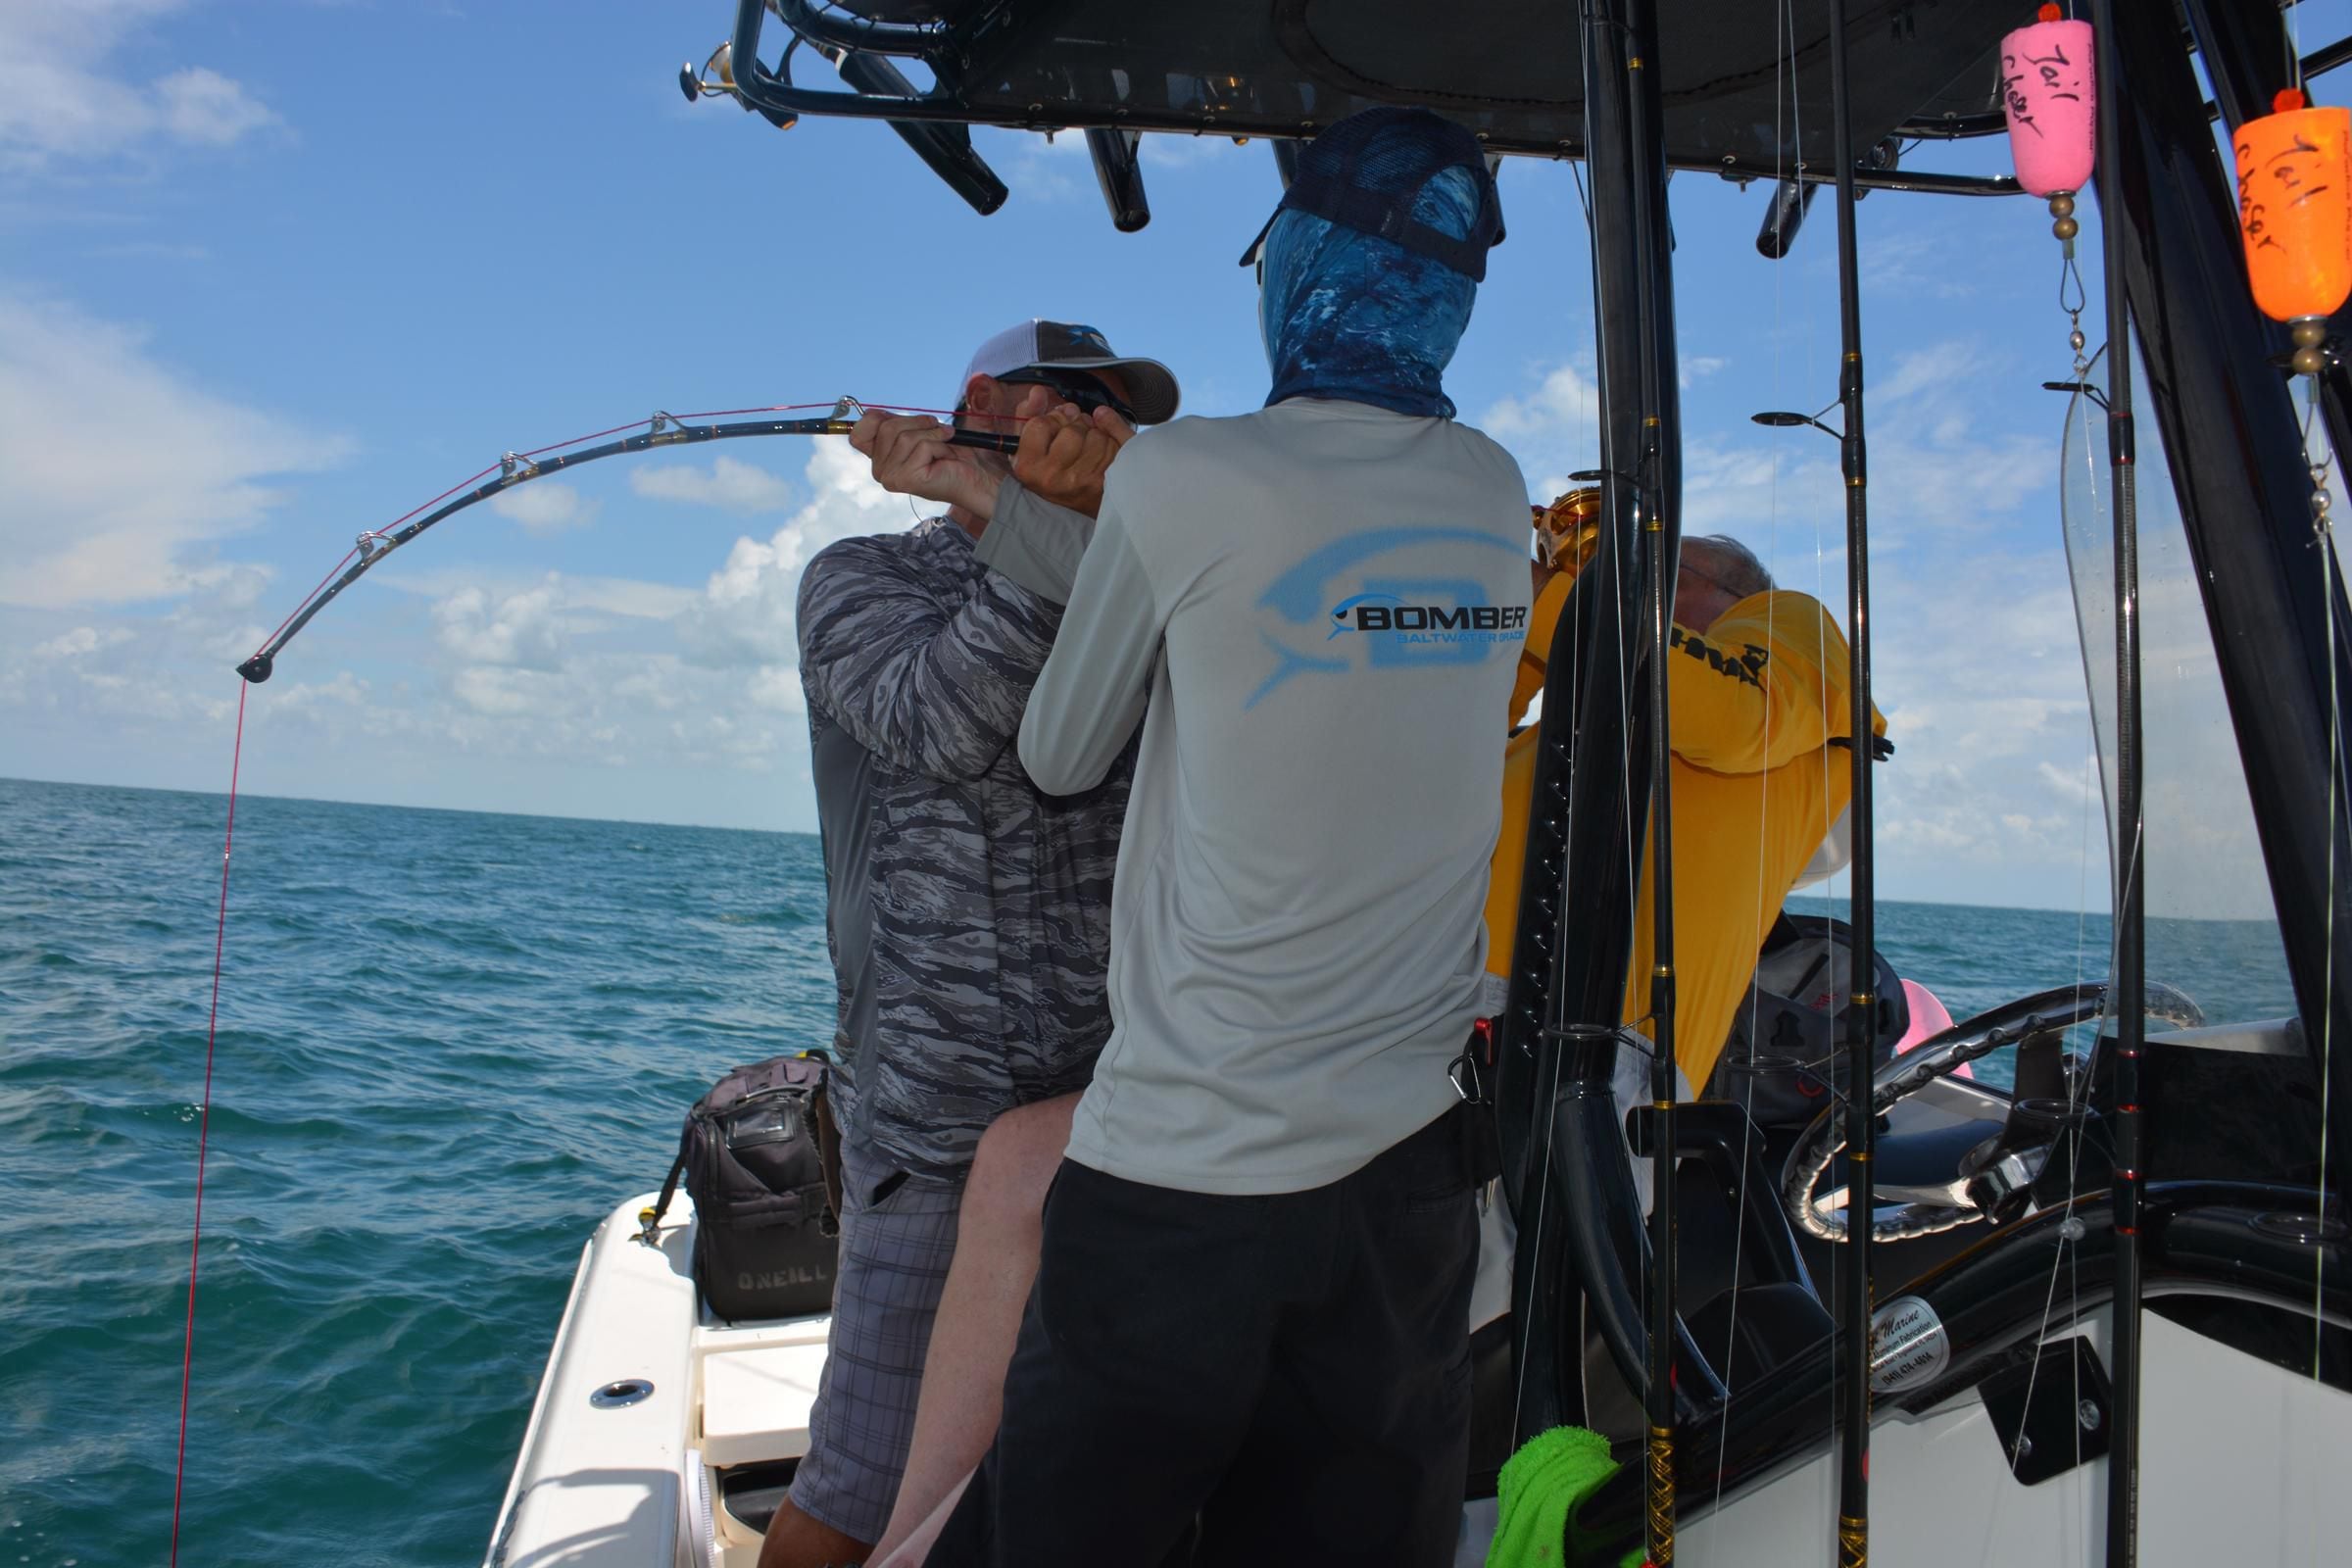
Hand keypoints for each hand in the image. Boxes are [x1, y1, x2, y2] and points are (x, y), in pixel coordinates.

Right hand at [850, 410, 997, 519]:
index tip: (906, 421)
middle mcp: (880, 471)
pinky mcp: (907, 480)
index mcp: (879, 458)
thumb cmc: (953, 453)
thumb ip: (897, 421)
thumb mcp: (920, 429)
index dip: (878, 418)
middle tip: (938, 432)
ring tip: (944, 449)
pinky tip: (946, 459)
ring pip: (905, 436)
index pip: (858, 432)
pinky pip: (921, 446)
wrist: (978, 475)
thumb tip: (872, 411)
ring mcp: (891, 478)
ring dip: (933, 435)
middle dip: (918, 422)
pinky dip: (940, 445)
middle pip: (886, 427)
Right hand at [1011, 387, 1132, 518]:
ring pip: (1092, 432)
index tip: (1055, 431)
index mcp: (1028, 469)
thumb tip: (1037, 391)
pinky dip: (1112, 437)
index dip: (1051, 421)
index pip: (1040, 423)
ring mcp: (1080, 480)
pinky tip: (1106, 451)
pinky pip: (1111, 439)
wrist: (1090, 503)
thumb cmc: (1061, 470)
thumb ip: (1029, 415)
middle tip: (1075, 441)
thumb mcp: (1035, 446)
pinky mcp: (1106, 479)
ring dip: (1094, 434)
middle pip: (1069, 427)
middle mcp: (1051, 478)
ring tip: (1090, 449)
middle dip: (1075, 426)